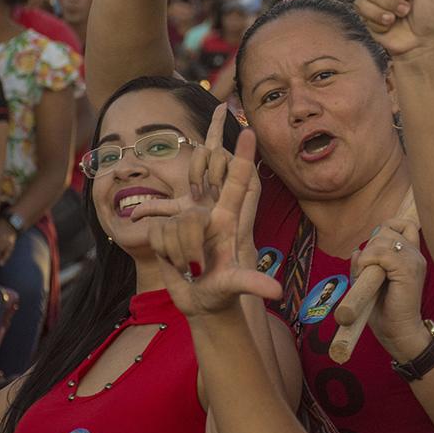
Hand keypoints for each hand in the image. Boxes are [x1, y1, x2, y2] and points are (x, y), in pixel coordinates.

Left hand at [129, 104, 252, 222]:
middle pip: (207, 147)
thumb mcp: (178, 212)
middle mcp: (226, 163)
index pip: (214, 137)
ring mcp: (240, 169)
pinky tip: (219, 192)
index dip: (219, 120)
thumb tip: (132, 214)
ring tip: (209, 195)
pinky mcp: (251, 177)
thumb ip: (156, 208)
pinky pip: (231, 163)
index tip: (222, 104)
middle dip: (196, 168)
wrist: (221, 238)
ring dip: (209, 175)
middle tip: (197, 192)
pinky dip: (220, 177)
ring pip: (216, 154)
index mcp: (211, 165)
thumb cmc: (203, 225)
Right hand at [149, 130, 280, 319]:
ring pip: (174, 223)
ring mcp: (184, 220)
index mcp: (229, 218)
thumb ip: (253, 284)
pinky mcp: (164, 228)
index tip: (249, 130)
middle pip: (197, 202)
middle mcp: (206, 214)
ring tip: (194, 268)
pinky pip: (157, 231)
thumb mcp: (236, 286)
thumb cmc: (223, 292)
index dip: (242, 155)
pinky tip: (177, 265)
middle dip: (193, 233)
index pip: (237, 181)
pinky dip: (166, 253)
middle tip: (200, 242)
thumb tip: (276, 293)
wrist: (199, 302)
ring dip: (181, 253)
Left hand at [355, 219, 428, 359]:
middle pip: (388, 228)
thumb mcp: (370, 281)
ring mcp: (414, 261)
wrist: (398, 332)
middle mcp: (416, 255)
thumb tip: (357, 251)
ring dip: (368, 253)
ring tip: (367, 273)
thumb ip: (365, 263)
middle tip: (368, 268)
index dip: (386, 228)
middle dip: (371, 244)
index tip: (375, 249)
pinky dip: (369, 259)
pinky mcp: (408, 271)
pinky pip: (383, 253)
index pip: (404, 224)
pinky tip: (367, 273)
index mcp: (411, 255)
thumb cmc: (385, 310)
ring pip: (384, 238)